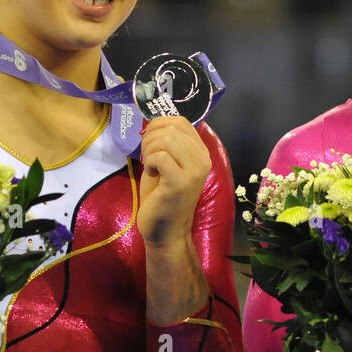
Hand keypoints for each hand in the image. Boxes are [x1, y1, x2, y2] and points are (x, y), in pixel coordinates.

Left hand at [137, 116, 211, 247]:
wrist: (165, 230)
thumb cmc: (162, 197)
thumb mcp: (168, 163)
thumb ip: (168, 143)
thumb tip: (154, 121)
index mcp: (201, 152)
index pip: (181, 121)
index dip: (159, 125)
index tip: (150, 143)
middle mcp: (203, 159)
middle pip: (172, 128)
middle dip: (151, 138)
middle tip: (147, 157)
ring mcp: (194, 171)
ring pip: (166, 139)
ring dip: (149, 150)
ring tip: (150, 165)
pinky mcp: (180, 183)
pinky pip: (160, 157)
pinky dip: (149, 162)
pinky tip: (152, 173)